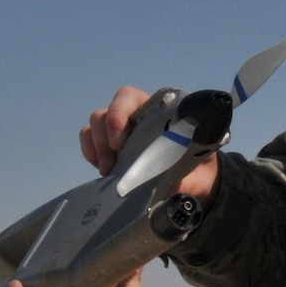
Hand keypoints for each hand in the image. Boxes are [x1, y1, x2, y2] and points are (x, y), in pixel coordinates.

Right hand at [79, 86, 219, 201]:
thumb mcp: (193, 169)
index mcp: (154, 110)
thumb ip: (181, 177)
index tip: (119, 142)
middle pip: (104, 114)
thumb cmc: (195, 163)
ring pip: (93, 127)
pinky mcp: (109, 149)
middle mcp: (132, 116)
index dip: (118, 114)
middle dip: (103, 138)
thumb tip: (165, 188)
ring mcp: (118, 132)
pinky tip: (104, 171)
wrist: (196, 178)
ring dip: (96, 148)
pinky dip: (91, 155)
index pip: (127, 98)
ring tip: (108, 170)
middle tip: (112, 165)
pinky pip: (89, 144)